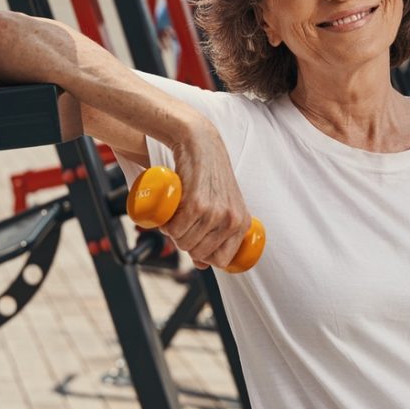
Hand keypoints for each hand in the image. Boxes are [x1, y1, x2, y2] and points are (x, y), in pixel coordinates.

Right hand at [160, 124, 251, 269]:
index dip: (204, 255)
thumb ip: (218, 234)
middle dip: (185, 244)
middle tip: (180, 225)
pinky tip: (168, 217)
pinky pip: (176, 231)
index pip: (222, 260)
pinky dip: (167, 228)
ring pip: (185, 243)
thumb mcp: (223, 204)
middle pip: (200, 253)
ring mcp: (215, 212)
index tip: (195, 242)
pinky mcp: (197, 203)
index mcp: (242, 223)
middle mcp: (231, 220)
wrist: (200, 143)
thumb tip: (202, 265)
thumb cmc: (210, 174)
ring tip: (174, 218)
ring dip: (173, 234)